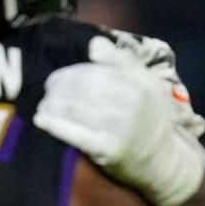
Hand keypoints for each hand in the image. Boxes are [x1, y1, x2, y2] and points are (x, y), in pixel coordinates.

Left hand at [35, 47, 204, 205]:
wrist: (163, 161)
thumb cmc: (150, 119)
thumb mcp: (147, 83)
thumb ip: (122, 61)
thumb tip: (94, 44)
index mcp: (138, 83)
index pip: (93, 71)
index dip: (70, 73)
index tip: (58, 79)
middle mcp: (129, 103)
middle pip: (79, 88)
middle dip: (57, 87)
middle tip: (48, 91)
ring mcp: (117, 126)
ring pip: (72, 108)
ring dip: (51, 105)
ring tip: (44, 105)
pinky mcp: (107, 149)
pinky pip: (73, 133)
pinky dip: (54, 124)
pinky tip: (41, 120)